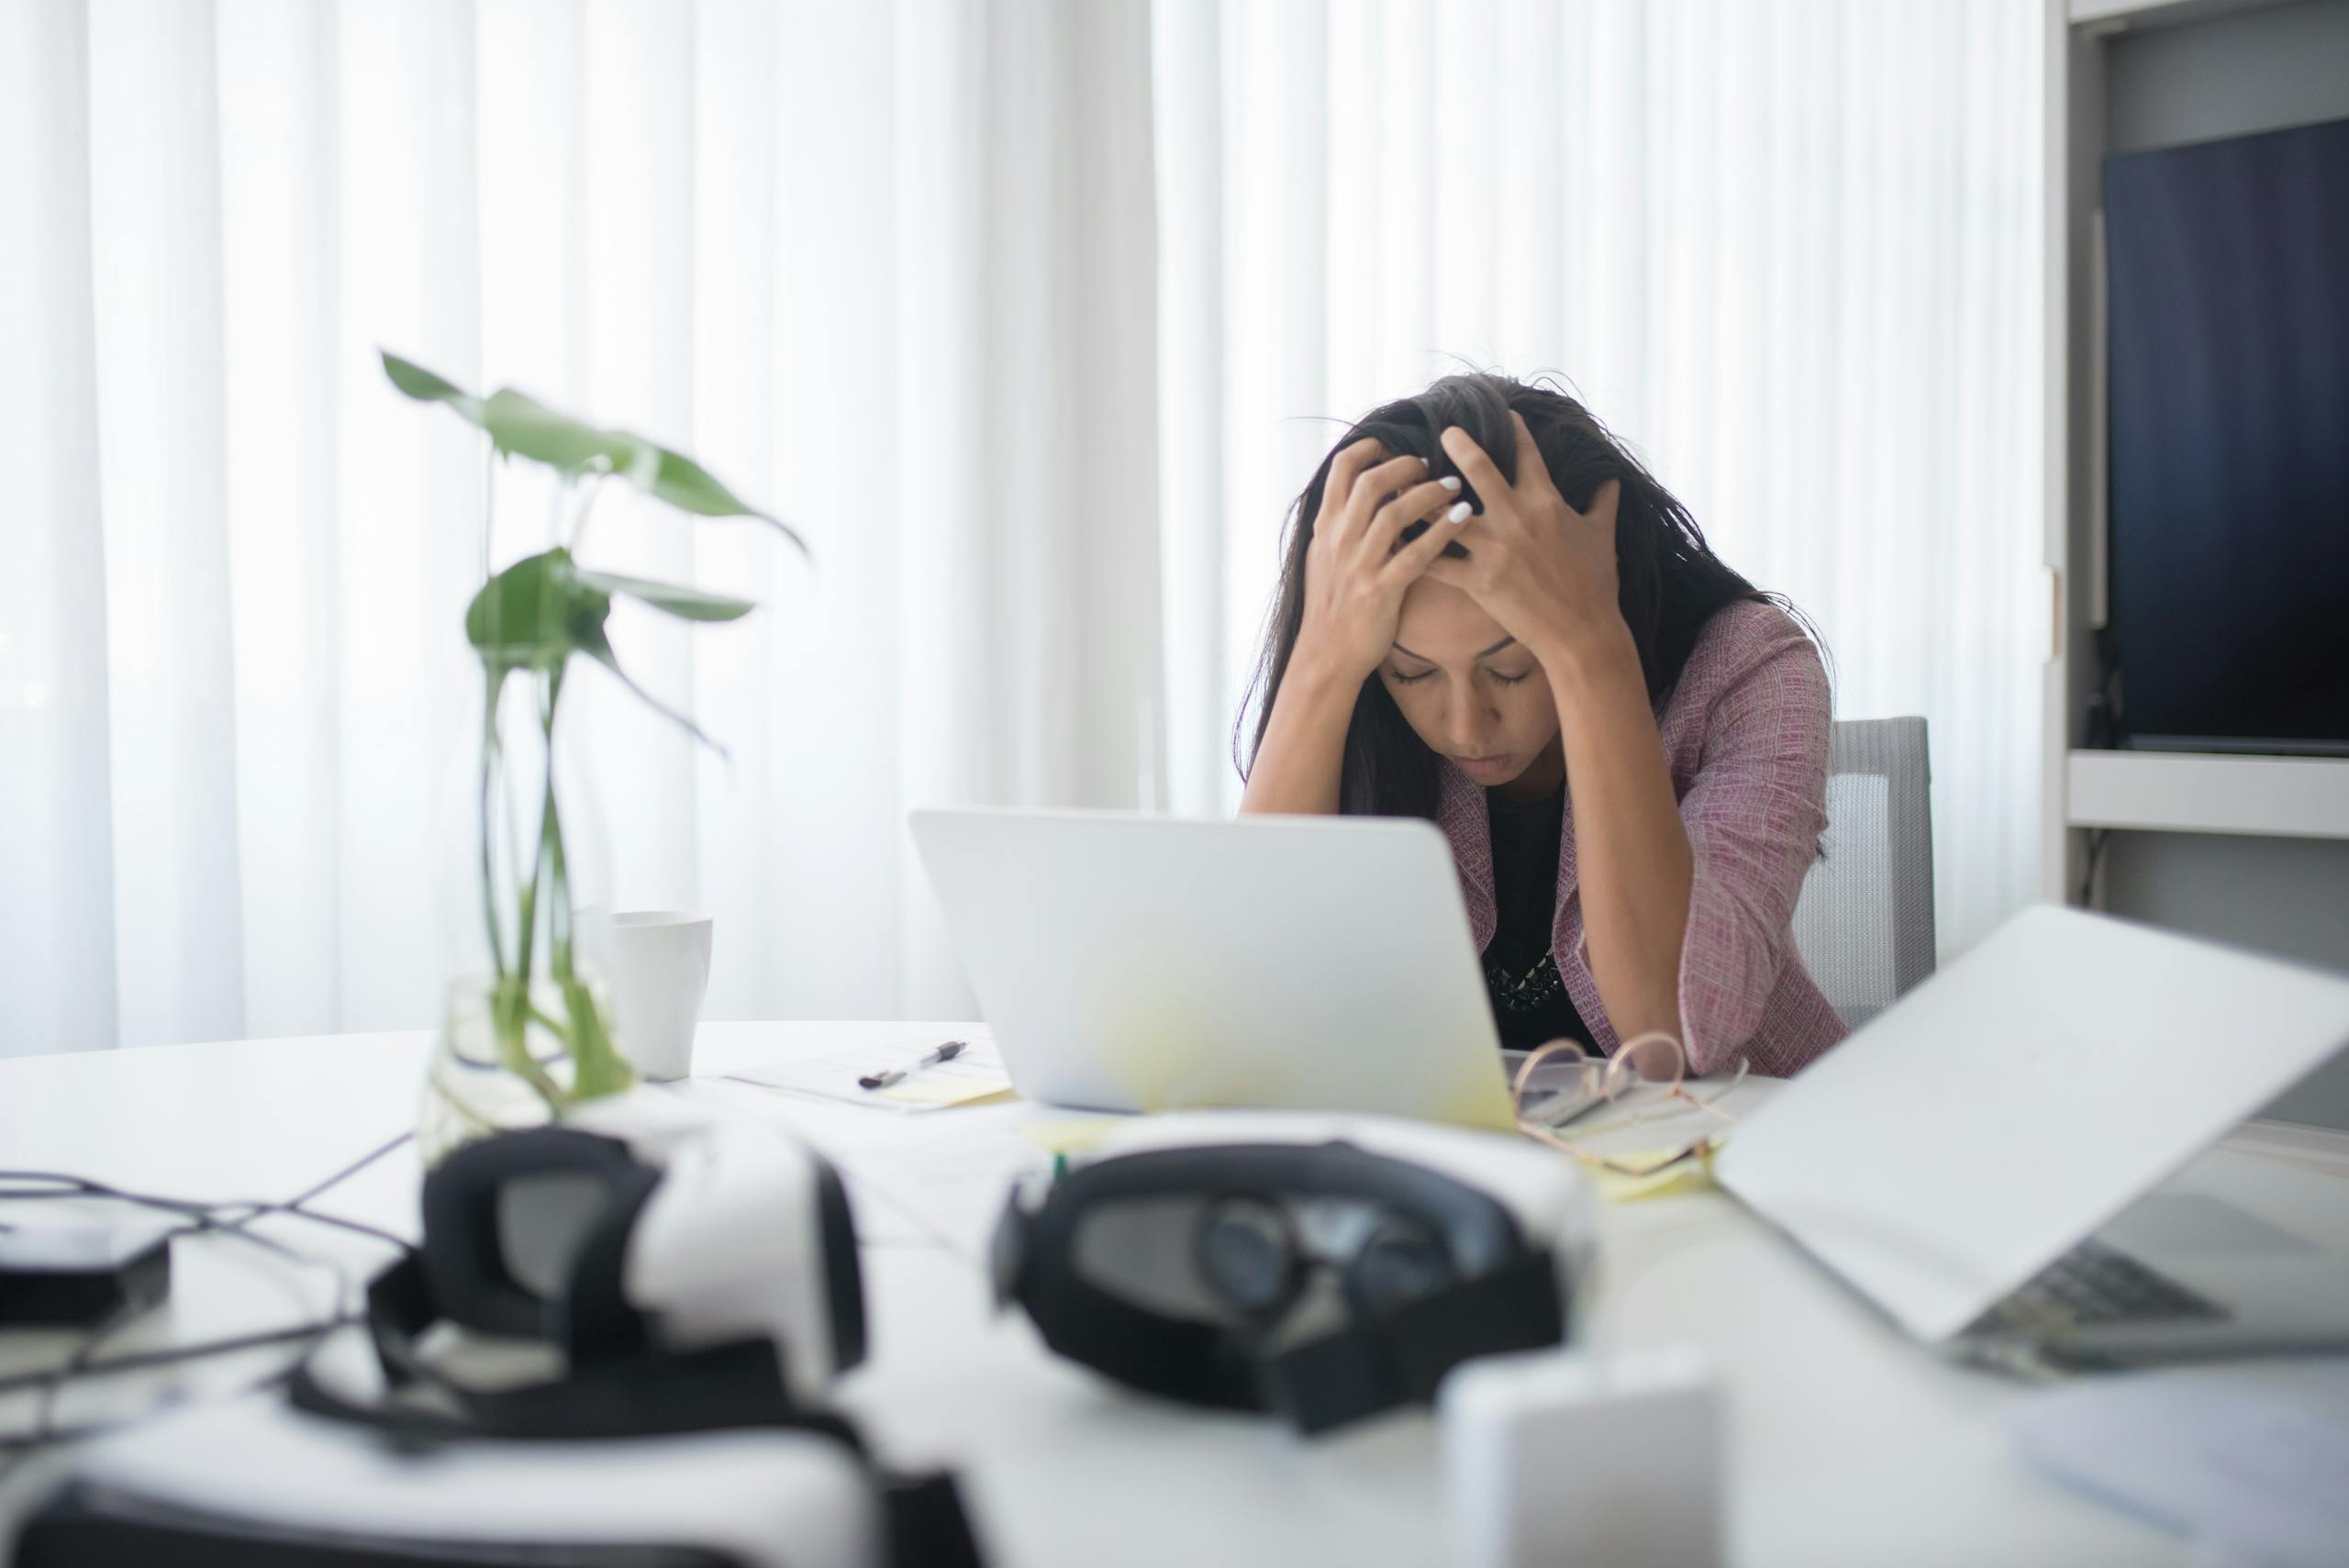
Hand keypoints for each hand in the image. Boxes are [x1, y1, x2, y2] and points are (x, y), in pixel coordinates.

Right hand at [1292, 437, 1471, 681]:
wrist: (1326, 654)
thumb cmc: (1331, 606)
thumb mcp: (1322, 558)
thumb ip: (1339, 527)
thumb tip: (1354, 497)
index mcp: (1326, 528)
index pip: (1342, 470)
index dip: (1368, 449)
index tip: (1390, 445)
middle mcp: (1340, 540)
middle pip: (1371, 483)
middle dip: (1404, 466)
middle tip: (1428, 464)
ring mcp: (1360, 564)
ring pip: (1395, 514)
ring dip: (1429, 493)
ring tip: (1454, 485)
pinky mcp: (1381, 590)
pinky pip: (1417, 554)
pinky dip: (1442, 531)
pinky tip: (1463, 518)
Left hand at [1426, 412, 1624, 664]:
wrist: (1583, 633)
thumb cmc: (1596, 585)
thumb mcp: (1603, 536)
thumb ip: (1604, 503)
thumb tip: (1612, 479)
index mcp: (1546, 502)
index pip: (1527, 454)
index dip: (1514, 429)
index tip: (1502, 412)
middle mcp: (1517, 518)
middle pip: (1478, 470)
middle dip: (1457, 445)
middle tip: (1442, 431)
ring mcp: (1495, 549)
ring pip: (1446, 514)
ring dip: (1422, 498)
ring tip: (1403, 485)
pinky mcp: (1479, 581)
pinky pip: (1437, 562)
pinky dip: (1413, 551)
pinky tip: (1393, 541)